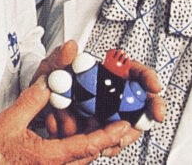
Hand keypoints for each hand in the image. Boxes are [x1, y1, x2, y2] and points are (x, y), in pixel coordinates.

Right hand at [0, 76, 131, 163]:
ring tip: (107, 126)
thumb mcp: (10, 121)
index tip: (123, 126)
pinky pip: (70, 160)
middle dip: (108, 139)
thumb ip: (33, 100)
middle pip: (90, 155)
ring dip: (95, 143)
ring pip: (81, 159)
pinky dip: (80, 146)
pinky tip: (80, 134)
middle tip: (122, 123)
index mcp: (48, 158)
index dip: (107, 135)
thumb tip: (49, 84)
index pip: (86, 146)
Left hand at [35, 42, 164, 149]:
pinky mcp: (101, 134)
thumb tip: (70, 47)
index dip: (147, 78)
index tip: (154, 85)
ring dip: (118, 133)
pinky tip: (88, 140)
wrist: (37, 109)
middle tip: (150, 117)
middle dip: (148, 111)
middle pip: (141, 102)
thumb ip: (59, 59)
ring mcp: (108, 115)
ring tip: (95, 128)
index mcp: (106, 75)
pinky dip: (102, 145)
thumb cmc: (48, 85)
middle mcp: (111, 95)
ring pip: (127, 127)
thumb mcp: (49, 70)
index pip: (134, 72)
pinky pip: (110, 143)